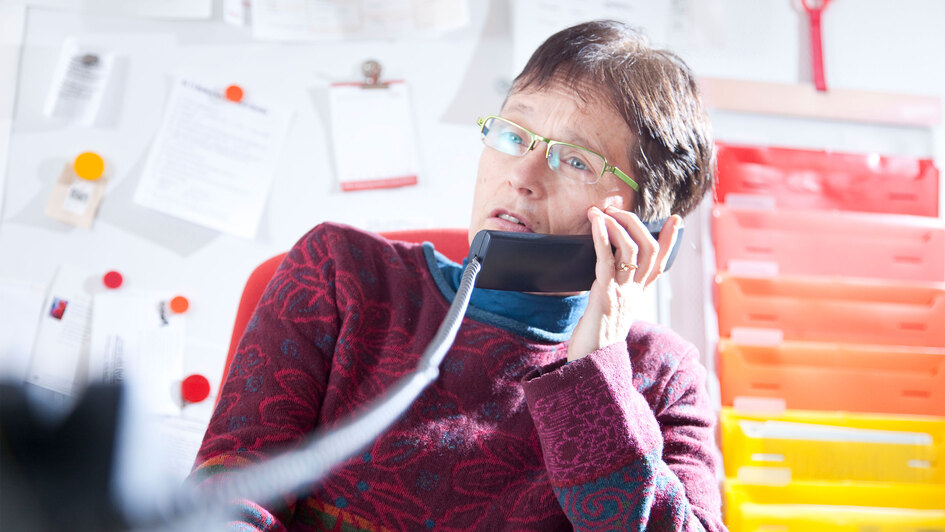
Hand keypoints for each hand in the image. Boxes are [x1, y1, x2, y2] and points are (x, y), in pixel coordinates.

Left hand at [566, 206, 681, 361]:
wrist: (591, 364)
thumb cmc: (595, 338)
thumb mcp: (611, 312)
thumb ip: (614, 292)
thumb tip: (607, 274)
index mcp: (638, 295)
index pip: (660, 264)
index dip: (669, 242)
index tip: (675, 220)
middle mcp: (634, 292)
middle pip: (649, 250)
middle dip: (635, 223)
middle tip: (617, 209)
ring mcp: (622, 292)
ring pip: (631, 249)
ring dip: (617, 224)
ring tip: (603, 211)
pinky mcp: (605, 294)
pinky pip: (606, 259)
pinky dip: (602, 236)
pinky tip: (596, 221)